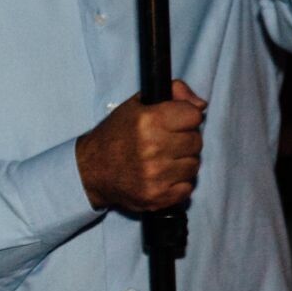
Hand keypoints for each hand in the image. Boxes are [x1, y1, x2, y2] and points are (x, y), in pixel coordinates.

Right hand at [75, 82, 205, 212]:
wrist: (90, 170)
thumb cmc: (115, 136)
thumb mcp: (137, 105)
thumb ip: (173, 93)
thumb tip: (201, 104)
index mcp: (148, 121)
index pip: (194, 115)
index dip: (185, 118)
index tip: (173, 123)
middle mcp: (152, 148)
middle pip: (196, 141)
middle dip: (184, 140)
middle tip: (164, 143)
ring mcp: (155, 175)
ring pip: (193, 165)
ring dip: (181, 163)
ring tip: (161, 161)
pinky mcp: (157, 196)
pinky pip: (187, 187)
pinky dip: (177, 183)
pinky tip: (161, 177)